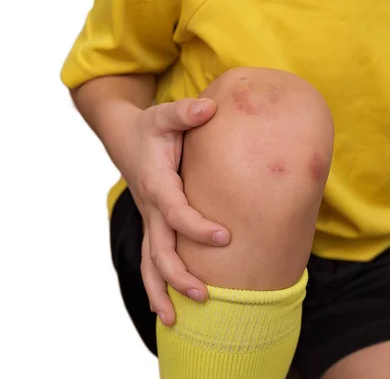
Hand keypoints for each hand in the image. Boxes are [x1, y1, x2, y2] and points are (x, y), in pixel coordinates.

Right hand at [120, 98, 230, 325]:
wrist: (124, 136)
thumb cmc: (151, 128)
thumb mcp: (165, 114)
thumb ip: (186, 112)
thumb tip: (210, 107)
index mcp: (157, 184)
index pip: (176, 213)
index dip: (198, 228)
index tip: (226, 238)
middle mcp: (151, 207)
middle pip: (160, 250)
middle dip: (180, 275)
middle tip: (205, 294)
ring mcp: (150, 219)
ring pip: (150, 262)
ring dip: (161, 291)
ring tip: (175, 321)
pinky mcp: (153, 224)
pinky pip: (152, 259)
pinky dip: (157, 284)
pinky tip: (167, 307)